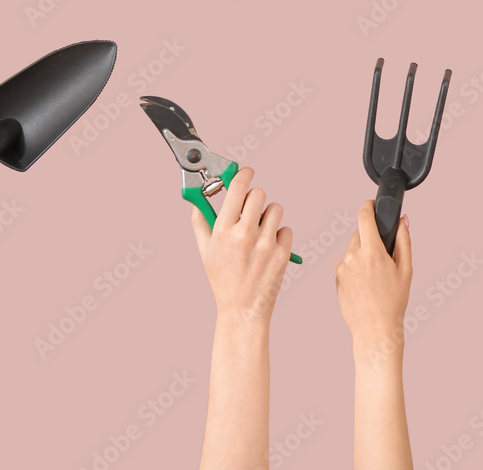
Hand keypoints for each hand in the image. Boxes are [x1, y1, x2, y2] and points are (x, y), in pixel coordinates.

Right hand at [191, 168, 292, 323]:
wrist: (243, 310)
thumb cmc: (223, 281)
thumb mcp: (205, 252)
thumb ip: (200, 223)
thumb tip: (197, 202)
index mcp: (224, 230)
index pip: (237, 188)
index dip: (243, 175)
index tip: (246, 172)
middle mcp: (245, 234)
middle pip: (259, 194)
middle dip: (255, 199)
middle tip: (251, 210)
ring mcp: (266, 243)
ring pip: (276, 209)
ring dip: (269, 216)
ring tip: (260, 232)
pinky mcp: (282, 253)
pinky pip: (286, 229)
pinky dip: (279, 235)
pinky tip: (269, 248)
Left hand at [335, 201, 412, 352]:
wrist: (375, 329)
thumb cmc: (393, 302)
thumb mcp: (406, 270)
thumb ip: (404, 241)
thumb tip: (402, 220)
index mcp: (372, 252)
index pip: (364, 216)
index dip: (368, 206)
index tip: (372, 204)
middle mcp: (353, 257)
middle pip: (359, 234)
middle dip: (370, 238)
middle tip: (383, 256)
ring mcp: (342, 268)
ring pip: (352, 250)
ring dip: (362, 254)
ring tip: (375, 276)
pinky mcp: (336, 279)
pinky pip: (346, 265)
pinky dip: (355, 268)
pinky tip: (365, 284)